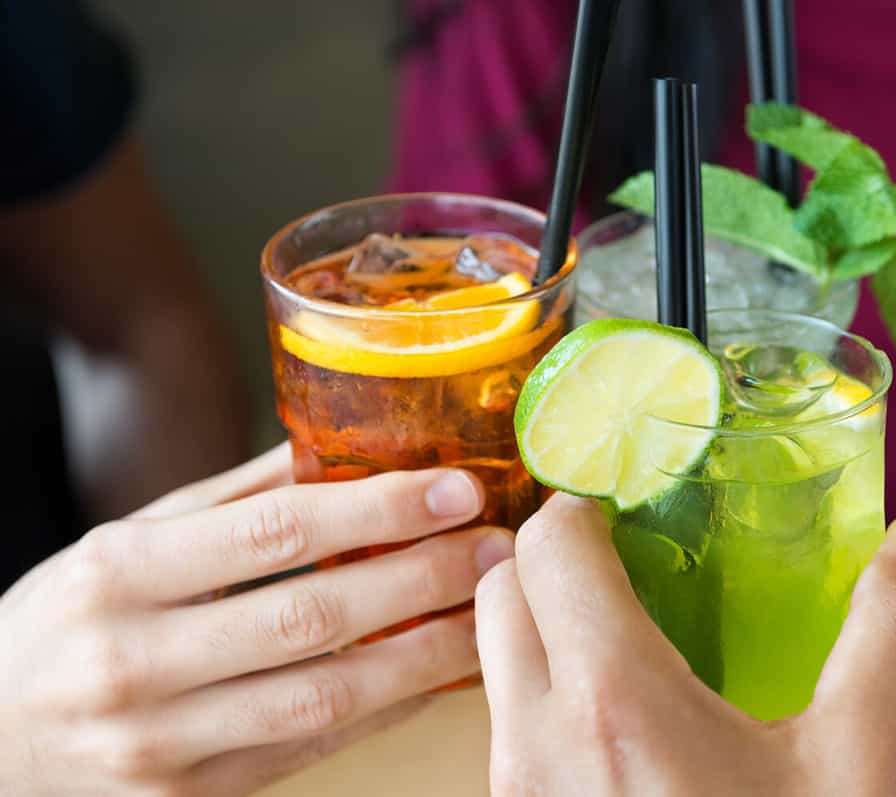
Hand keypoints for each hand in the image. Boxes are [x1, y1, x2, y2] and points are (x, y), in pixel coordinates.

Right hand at [0, 445, 514, 795]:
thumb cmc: (66, 623)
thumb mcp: (123, 543)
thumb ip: (228, 504)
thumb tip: (335, 451)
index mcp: (119, 573)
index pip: (274, 532)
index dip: (377, 510)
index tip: (454, 488)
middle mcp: (134, 662)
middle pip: (312, 616)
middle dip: (422, 579)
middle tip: (498, 548)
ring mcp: (160, 745)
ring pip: (325, 698)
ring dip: (425, 654)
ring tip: (492, 613)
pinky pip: (312, 751)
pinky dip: (386, 709)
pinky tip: (439, 673)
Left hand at [477, 494, 895, 795]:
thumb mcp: (856, 769)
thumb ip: (888, 639)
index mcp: (614, 704)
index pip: (547, 547)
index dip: (583, 508)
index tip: (629, 508)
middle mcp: (535, 742)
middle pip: (502, 590)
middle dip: (553, 557)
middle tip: (625, 558)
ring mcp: (511, 788)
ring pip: (493, 658)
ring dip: (543, 622)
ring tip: (627, 629)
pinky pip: (503, 719)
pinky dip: (541, 685)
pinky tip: (618, 710)